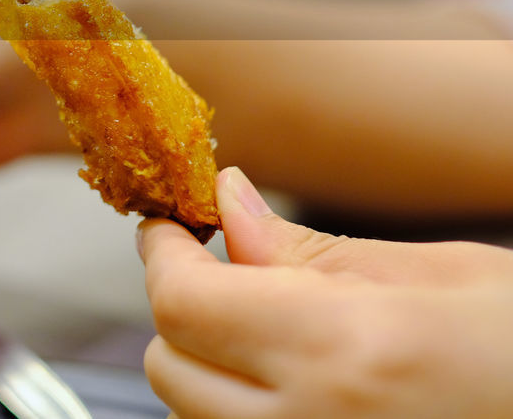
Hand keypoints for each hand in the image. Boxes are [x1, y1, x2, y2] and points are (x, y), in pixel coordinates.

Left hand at [139, 167, 512, 418]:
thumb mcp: (437, 274)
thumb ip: (310, 249)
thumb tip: (226, 202)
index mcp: (345, 352)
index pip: (183, 302)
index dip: (163, 254)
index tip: (169, 227)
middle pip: (168, 366)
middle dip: (182, 310)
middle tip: (227, 272)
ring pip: (192, 416)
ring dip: (207, 367)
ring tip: (278, 335)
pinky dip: (240, 412)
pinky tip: (294, 385)